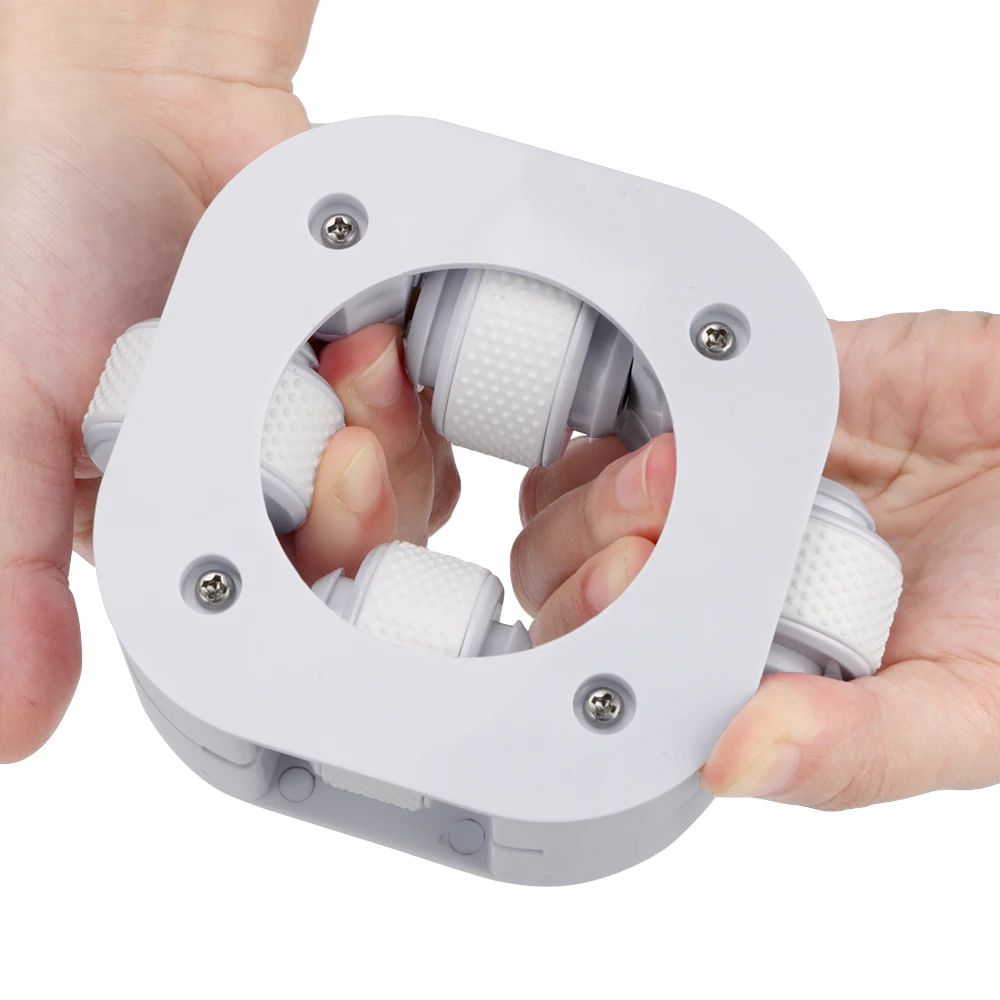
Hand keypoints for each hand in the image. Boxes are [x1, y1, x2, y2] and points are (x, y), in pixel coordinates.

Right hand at [0, 2, 455, 759]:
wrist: (132, 107)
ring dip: (392, 442)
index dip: (301, 580)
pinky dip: (418, 403)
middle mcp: (247, 498)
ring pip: (399, 507)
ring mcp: (316, 440)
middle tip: (343, 431)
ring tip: (356, 358)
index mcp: (164, 524)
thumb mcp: (4, 414)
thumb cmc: (42, 240)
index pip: (251, 607)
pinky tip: (386, 349)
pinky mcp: (369, 389)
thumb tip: (16, 730)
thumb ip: (8, 568)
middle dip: (359, 508)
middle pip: (344, 568)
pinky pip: (429, 439)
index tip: (316, 494)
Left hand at [514, 311, 999, 807]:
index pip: (609, 671)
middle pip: (567, 580)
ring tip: (673, 476)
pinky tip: (663, 429)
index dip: (586, 645)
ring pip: (574, 494)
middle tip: (645, 549)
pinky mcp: (728, 404)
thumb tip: (731, 768)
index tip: (624, 611)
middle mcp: (703, 576)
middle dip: (581, 565)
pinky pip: (631, 401)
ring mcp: (705, 487)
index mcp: (737, 661)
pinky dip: (620, 412)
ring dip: (594, 490)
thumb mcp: (964, 708)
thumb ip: (857, 750)